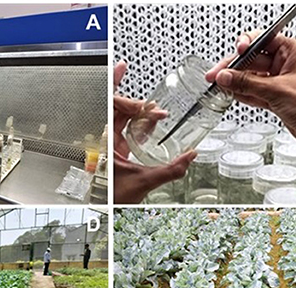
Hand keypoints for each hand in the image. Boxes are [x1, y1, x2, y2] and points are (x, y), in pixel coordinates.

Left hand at [113, 61, 196, 203]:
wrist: (105, 212)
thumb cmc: (111, 199)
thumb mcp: (143, 183)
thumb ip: (169, 170)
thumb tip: (190, 157)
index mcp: (106, 140)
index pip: (109, 103)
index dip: (114, 82)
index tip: (122, 67)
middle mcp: (106, 139)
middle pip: (119, 108)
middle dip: (139, 104)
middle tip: (156, 107)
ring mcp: (111, 144)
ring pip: (124, 119)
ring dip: (141, 114)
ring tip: (158, 114)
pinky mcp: (117, 152)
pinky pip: (128, 130)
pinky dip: (141, 124)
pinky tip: (152, 125)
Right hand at [205, 31, 295, 147]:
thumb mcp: (276, 90)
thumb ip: (247, 83)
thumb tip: (226, 77)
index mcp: (294, 51)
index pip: (262, 41)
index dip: (245, 47)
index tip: (233, 55)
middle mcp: (289, 64)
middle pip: (254, 60)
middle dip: (236, 68)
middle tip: (219, 75)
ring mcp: (284, 81)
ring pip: (254, 77)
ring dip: (238, 82)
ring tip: (222, 85)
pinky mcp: (280, 97)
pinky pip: (258, 91)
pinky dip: (246, 94)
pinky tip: (233, 94)